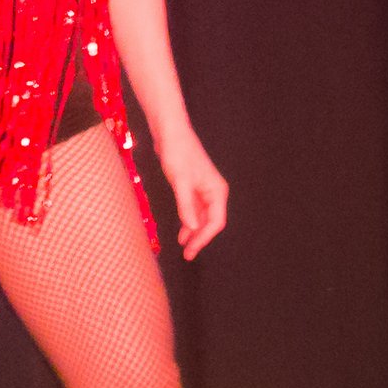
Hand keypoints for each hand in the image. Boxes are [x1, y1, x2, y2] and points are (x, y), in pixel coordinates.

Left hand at [153, 128, 229, 257]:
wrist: (170, 133)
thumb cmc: (178, 153)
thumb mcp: (180, 181)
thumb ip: (186, 205)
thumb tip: (192, 227)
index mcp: (217, 191)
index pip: (216, 222)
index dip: (204, 238)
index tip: (191, 250)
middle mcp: (214, 192)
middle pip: (210, 221)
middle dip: (200, 238)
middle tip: (187, 254)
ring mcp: (203, 189)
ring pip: (202, 216)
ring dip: (193, 231)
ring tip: (184, 246)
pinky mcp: (192, 186)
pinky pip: (194, 209)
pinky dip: (188, 220)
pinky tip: (182, 230)